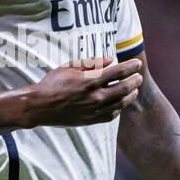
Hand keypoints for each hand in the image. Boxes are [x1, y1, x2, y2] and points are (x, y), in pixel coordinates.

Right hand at [22, 56, 142, 127]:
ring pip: (121, 103)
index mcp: (90, 81)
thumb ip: (92, 63)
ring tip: (133, 90)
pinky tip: (119, 102)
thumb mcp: (70, 67)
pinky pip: (112, 115)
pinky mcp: (91, 120)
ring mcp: (95, 110)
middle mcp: (96, 97)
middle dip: (135, 81)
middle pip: (125, 88)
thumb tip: (111, 59)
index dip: (131, 67)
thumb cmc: (53, 84)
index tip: (137, 63)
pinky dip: (119, 108)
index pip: (118, 72)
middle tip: (138, 77)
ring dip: (130, 95)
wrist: (41, 107)